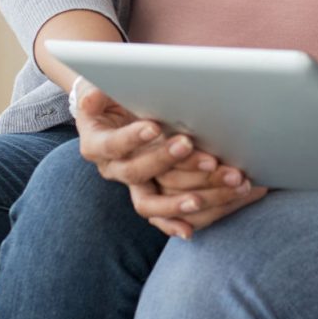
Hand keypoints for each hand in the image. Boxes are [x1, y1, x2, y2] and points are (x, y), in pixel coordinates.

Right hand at [72, 85, 266, 238]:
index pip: (114, 144)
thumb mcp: (98, 90)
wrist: (110, 117)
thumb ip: (96, 93)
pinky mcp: (149, 193)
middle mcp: (113, 168)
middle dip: (168, 161)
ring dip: (186, 196)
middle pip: (137, 172)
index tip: (154, 127)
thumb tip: (93, 96)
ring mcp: (132, 184)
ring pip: (153, 201)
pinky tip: (193, 228)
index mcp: (97, 144)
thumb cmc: (109, 97)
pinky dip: (176, 223)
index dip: (132, 138)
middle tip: (199, 150)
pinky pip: (161, 216)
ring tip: (224, 182)